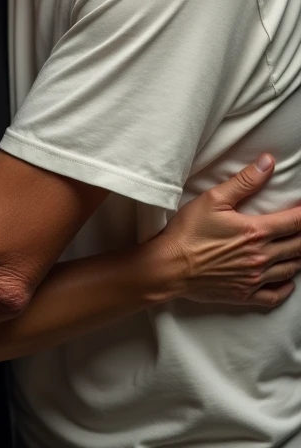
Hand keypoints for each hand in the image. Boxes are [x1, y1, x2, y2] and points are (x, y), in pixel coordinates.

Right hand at [156, 155, 300, 306]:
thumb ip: (244, 181)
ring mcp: (254, 278)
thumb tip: (268, 163)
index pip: (294, 222)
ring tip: (298, 247)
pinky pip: (275, 295)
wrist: (169, 267)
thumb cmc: (188, 231)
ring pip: (290, 269)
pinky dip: (286, 288)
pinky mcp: (245, 295)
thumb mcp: (213, 198)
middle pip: (298, 246)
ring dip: (298, 257)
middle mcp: (260, 257)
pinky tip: (288, 280)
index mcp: (255, 232)